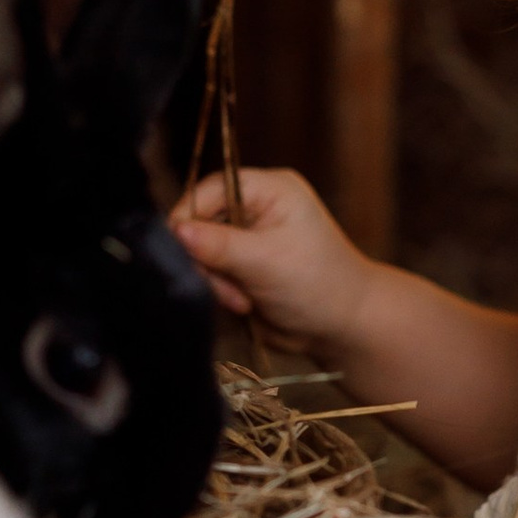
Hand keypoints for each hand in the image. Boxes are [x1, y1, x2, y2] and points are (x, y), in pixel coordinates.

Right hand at [172, 166, 377, 360]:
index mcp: (269, 189)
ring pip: (201, 253)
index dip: (189, 215)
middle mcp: (256, 208)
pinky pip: (210, 275)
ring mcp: (247, 239)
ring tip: (243, 302)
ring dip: (215, 282)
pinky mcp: (241, 267)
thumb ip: (219, 245)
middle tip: (229, 289)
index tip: (178, 246)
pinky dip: (220, 292)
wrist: (342, 328)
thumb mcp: (266, 261)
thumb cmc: (319, 285)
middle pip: (201, 222)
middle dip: (207, 259)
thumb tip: (176, 230)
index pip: (211, 189)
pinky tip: (243, 306)